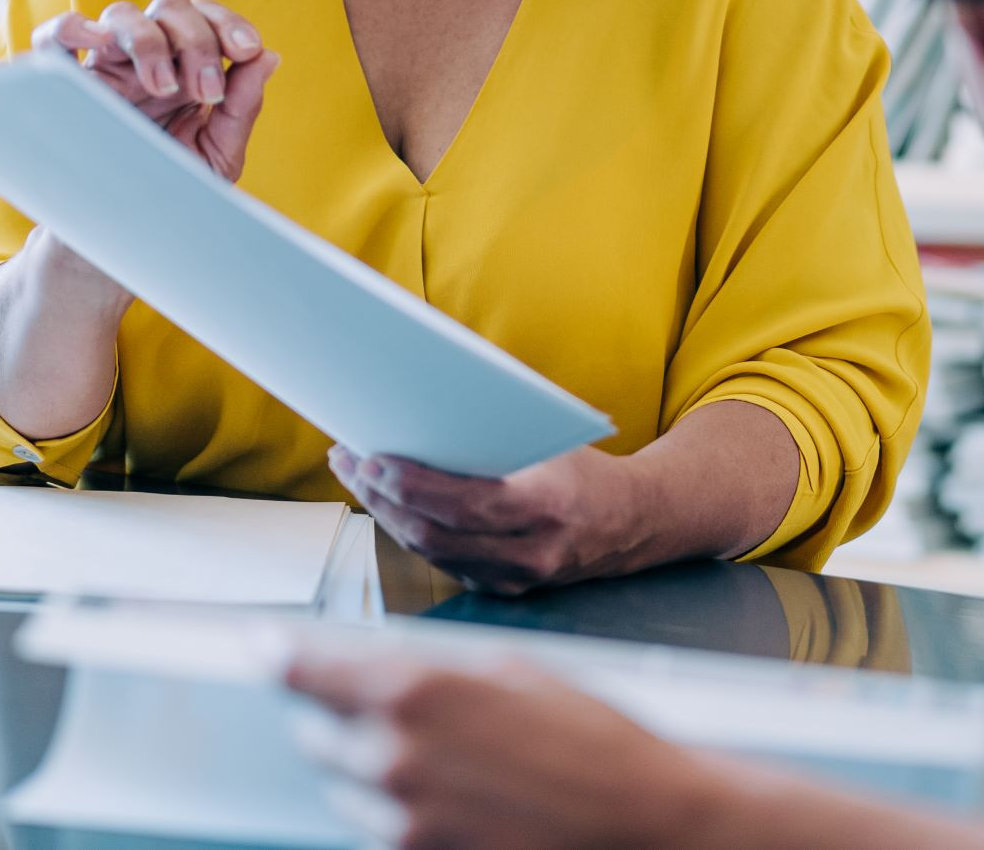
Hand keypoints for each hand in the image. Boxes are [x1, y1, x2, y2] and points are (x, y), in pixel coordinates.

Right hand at [31, 0, 279, 180]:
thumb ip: (242, 106)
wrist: (124, 240)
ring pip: (123, 14)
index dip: (229, 24)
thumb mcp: (217, 156)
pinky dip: (73, 28)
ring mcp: (106, 70)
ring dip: (151, 39)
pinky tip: (101, 42)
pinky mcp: (66, 89)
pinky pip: (53, 40)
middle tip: (206, 91)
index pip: (207, 18)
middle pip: (171, 8)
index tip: (246, 51)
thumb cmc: (172, 194)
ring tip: (164, 88)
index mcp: (186, 69)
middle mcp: (147, 61)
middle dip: (197, 40)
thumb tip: (268, 56)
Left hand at [284, 647, 731, 849]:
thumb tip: (378, 664)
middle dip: (335, 715)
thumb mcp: (510, 672)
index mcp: (413, 693)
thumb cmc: (592, 742)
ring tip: (435, 758)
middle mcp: (393, 759)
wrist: (640, 821)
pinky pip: (377, 835)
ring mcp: (401, 822)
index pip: (305, 670)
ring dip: (367, 769)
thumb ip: (430, 669)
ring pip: (343, 789)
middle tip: (381, 707)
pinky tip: (448, 799)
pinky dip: (395, 814)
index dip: (279, 654)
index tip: (265, 645)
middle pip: (315, 734)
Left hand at [330, 445, 640, 595]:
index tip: (371, 457)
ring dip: (387, 515)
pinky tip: (389, 504)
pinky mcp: (504, 589)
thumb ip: (497, 426)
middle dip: (382, 497)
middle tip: (348, 461)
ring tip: (358, 478)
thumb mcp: (552, 436)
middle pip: (434, 534)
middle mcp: (531, 551)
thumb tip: (429, 394)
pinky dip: (410, 532)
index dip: (410, 484)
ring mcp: (517, 578)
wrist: (635, 520)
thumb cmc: (586, 467)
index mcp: (547, 506)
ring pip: (431, 553)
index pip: (462, 503)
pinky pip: (444, 562)